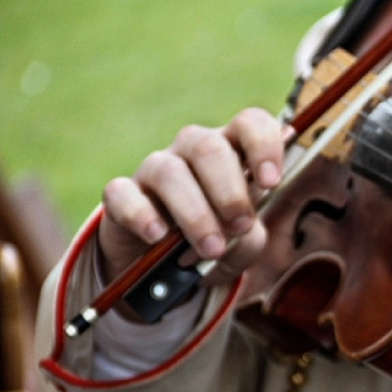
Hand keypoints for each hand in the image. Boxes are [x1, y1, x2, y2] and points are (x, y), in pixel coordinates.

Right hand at [97, 108, 283, 286]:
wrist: (165, 268)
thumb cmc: (215, 240)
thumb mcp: (243, 243)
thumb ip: (251, 238)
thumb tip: (243, 232)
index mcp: (233, 152)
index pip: (250, 124)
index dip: (263, 146)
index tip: (270, 182)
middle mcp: (193, 151)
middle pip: (210, 147)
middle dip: (230, 191)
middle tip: (240, 226)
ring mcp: (154, 169)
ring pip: (169, 172)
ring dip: (195, 213)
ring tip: (211, 249)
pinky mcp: (121, 195)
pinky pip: (123, 193)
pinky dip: (142, 215)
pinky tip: (158, 237)